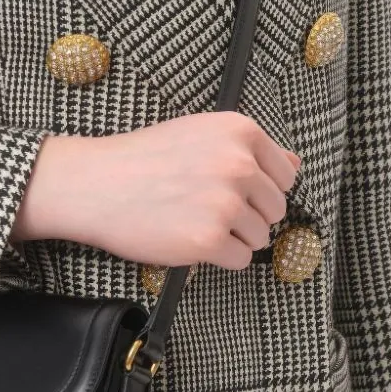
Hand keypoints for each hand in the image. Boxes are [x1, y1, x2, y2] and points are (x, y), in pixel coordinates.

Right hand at [12, 111, 300, 268]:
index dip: (259, 189)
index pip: (285, 174)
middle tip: (205, 208)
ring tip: (192, 221)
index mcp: (240, 132)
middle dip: (247, 215)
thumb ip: (249, 149)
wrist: (94, 184)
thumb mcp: (199, 135)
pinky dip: (218, 257)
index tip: (229, 189)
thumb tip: (295, 164)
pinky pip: (240, 260)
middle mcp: (238, 164)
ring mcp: (225, 203)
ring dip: (232, 237)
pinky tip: (188, 238)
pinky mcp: (209, 240)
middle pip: (275, 208)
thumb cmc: (143, 159)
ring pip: (260, 237)